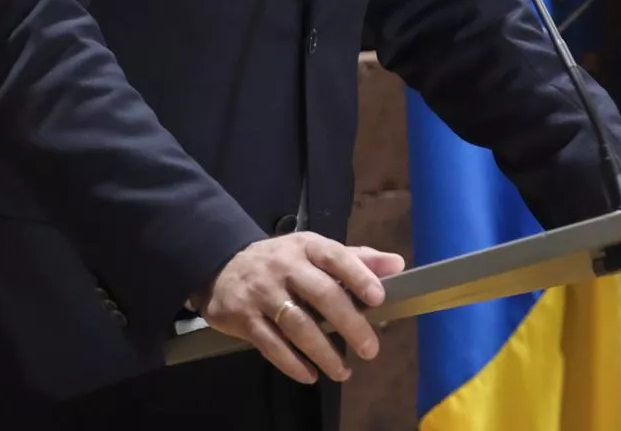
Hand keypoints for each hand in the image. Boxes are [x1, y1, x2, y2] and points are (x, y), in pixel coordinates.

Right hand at [197, 234, 405, 384]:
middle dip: (349, 324)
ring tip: (344, 372)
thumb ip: (356, 259)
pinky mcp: (243, 318)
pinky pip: (270, 344)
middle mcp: (284, 267)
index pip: (336, 257)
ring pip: (296, 324)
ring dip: (323, 351)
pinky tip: (310, 375)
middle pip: (321, 294)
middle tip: (370, 349)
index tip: (379, 299)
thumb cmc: (283, 261)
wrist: (222, 266)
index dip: (358, 276)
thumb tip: (398, 265)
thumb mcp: (315, 251)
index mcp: (307, 247)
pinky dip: (291, 363)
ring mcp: (262, 292)